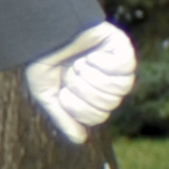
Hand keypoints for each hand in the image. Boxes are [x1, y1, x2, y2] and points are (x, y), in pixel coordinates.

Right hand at [24, 23, 137, 145]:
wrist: (42, 29)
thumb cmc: (41, 58)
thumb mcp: (47, 94)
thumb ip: (63, 117)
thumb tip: (81, 140)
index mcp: (89, 92)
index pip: (98, 116)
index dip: (79, 108)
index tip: (63, 91)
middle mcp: (104, 80)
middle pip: (110, 104)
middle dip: (85, 90)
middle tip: (71, 72)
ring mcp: (115, 63)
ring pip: (121, 89)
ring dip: (94, 78)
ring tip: (80, 63)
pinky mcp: (121, 47)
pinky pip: (126, 69)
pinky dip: (105, 65)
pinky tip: (92, 57)